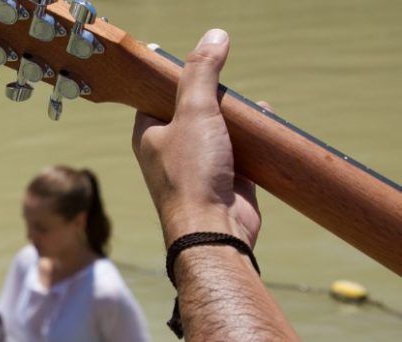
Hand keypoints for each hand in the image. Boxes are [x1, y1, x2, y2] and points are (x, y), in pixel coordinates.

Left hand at [131, 29, 261, 246]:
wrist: (214, 231)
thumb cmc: (192, 175)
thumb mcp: (194, 112)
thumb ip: (202, 73)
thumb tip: (214, 36)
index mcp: (150, 134)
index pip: (159, 96)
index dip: (177, 78)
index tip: (199, 63)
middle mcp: (171, 150)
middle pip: (193, 111)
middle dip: (214, 97)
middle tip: (228, 83)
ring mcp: (199, 167)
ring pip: (219, 130)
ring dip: (236, 115)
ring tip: (248, 101)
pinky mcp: (227, 180)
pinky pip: (241, 150)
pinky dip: (254, 135)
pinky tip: (266, 117)